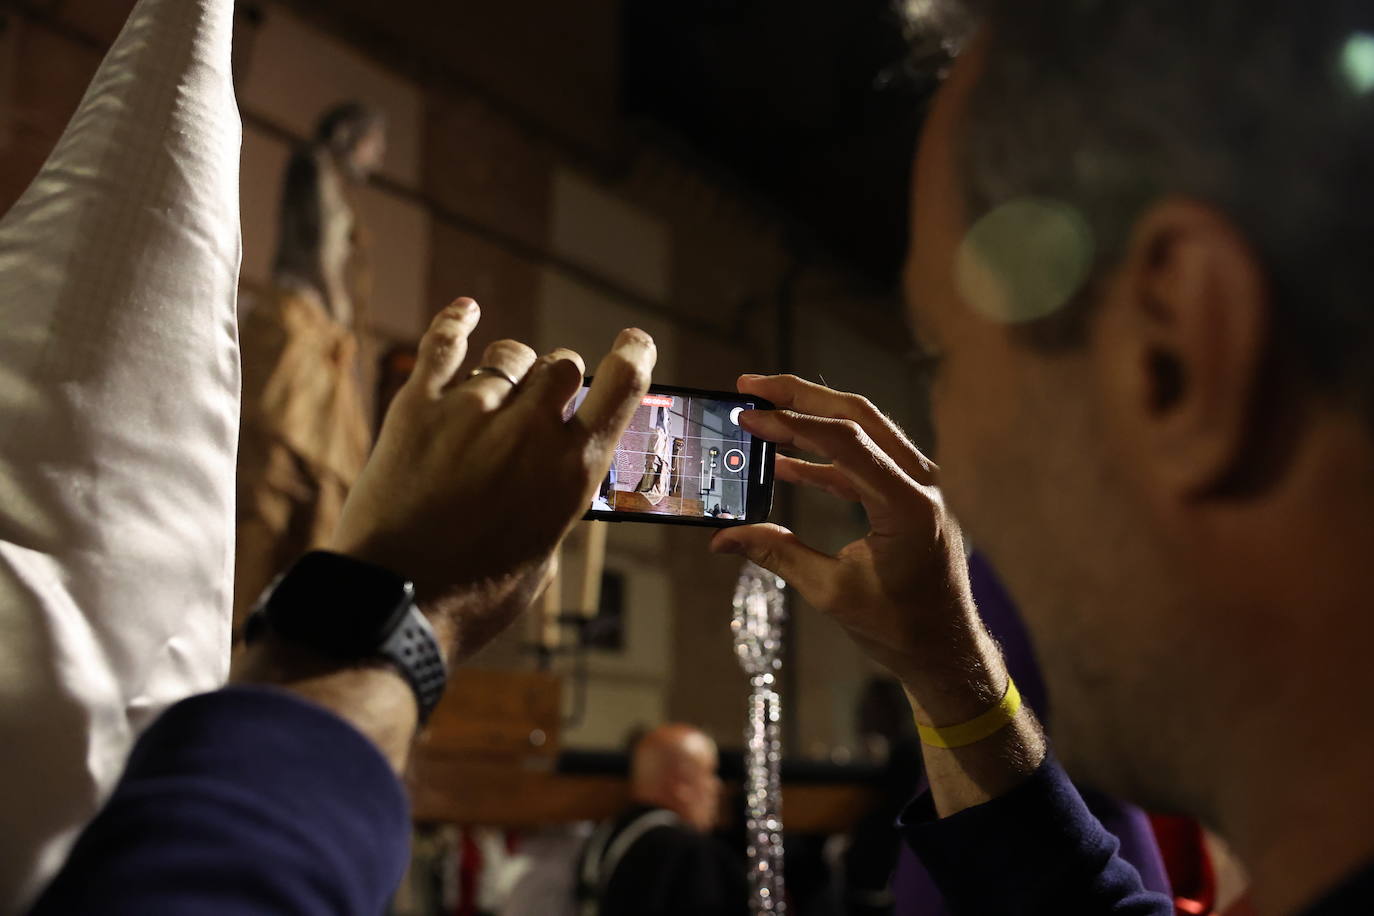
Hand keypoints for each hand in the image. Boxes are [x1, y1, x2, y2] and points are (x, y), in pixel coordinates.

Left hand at [329, 298, 655, 662]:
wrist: (395, 603)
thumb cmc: (475, 597)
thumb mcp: (543, 553)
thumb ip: (553, 501)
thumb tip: (549, 475)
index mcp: (572, 470)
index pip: (622, 386)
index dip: (633, 356)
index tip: (634, 345)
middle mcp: (528, 431)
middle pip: (561, 365)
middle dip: (560, 378)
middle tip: (545, 399)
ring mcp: (471, 412)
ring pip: (508, 357)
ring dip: (512, 370)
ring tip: (500, 393)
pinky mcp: (417, 409)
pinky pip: (443, 345)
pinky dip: (457, 324)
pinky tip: (466, 311)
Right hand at [710, 375, 1000, 717]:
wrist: (946, 649)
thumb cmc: (900, 627)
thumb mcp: (831, 592)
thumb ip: (777, 554)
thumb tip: (723, 539)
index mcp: (908, 504)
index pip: (846, 441)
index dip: (791, 424)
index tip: (749, 416)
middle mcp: (922, 482)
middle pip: (856, 415)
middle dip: (800, 395)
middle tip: (751, 385)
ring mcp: (920, 485)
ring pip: (862, 429)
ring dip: (811, 418)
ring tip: (762, 411)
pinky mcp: (910, 496)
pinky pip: (864, 461)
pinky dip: (825, 456)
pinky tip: (785, 463)